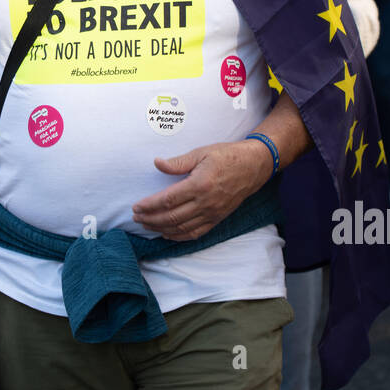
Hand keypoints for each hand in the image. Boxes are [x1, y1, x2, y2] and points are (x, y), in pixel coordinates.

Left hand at [133, 140, 272, 240]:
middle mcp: (205, 203)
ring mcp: (212, 213)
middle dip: (151, 219)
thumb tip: (157, 163)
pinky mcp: (217, 219)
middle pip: (172, 217)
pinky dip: (179, 236)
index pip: (168, 200)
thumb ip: (178, 162)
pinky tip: (167, 233)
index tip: (136, 207)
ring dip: (161, 229)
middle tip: (136, 218)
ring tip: (147, 225)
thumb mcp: (201, 153)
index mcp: (200, 185)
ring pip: (181, 228)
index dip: (149, 206)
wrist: (253, 166)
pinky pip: (195, 233)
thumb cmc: (226, 156)